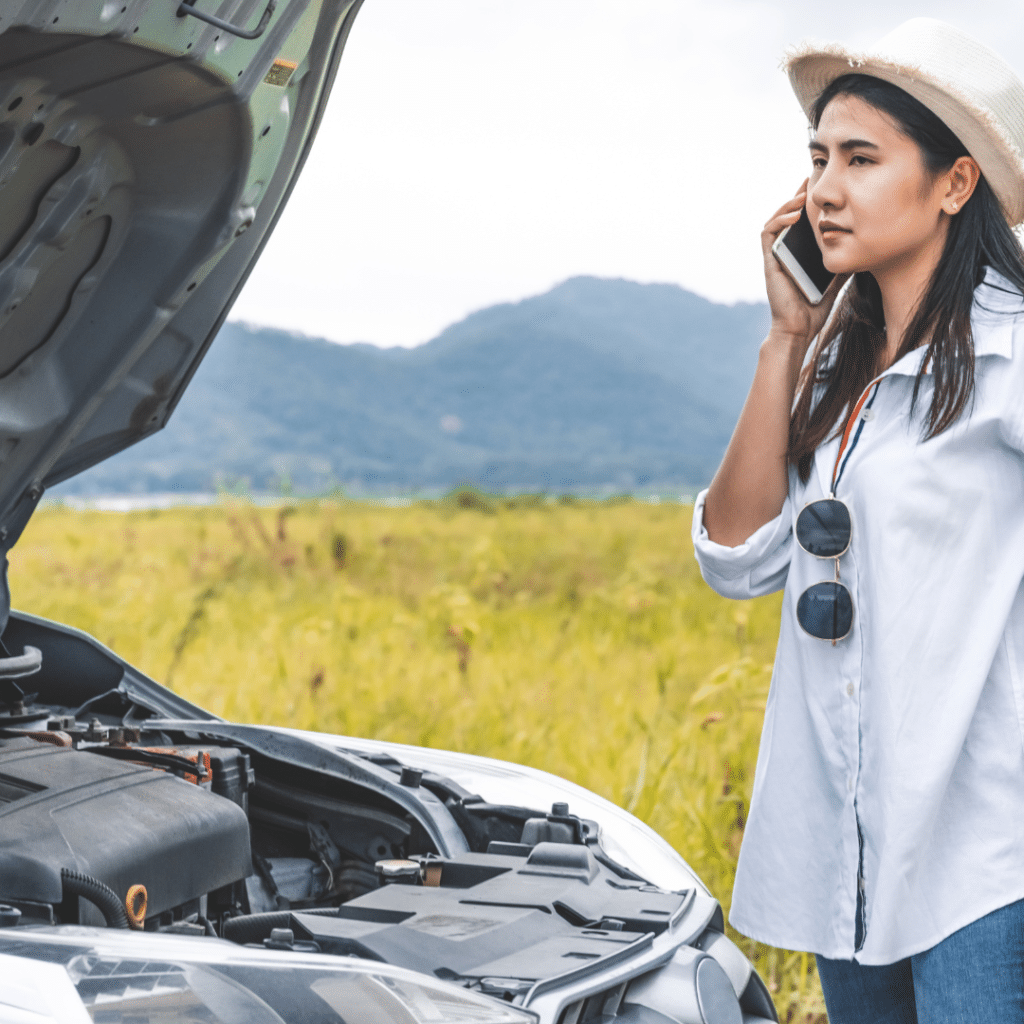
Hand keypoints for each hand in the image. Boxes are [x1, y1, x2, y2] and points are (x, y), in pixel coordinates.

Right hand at [761, 181, 848, 352]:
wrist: (800, 327)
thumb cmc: (815, 306)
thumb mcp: (838, 275)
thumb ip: (844, 258)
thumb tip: (863, 243)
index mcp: (800, 251)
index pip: (803, 220)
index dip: (811, 202)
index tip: (825, 186)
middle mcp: (786, 249)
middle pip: (789, 214)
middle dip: (799, 195)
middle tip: (813, 178)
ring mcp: (776, 254)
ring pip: (777, 219)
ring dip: (789, 204)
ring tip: (804, 194)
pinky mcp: (769, 260)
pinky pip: (768, 233)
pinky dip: (779, 220)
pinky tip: (795, 215)